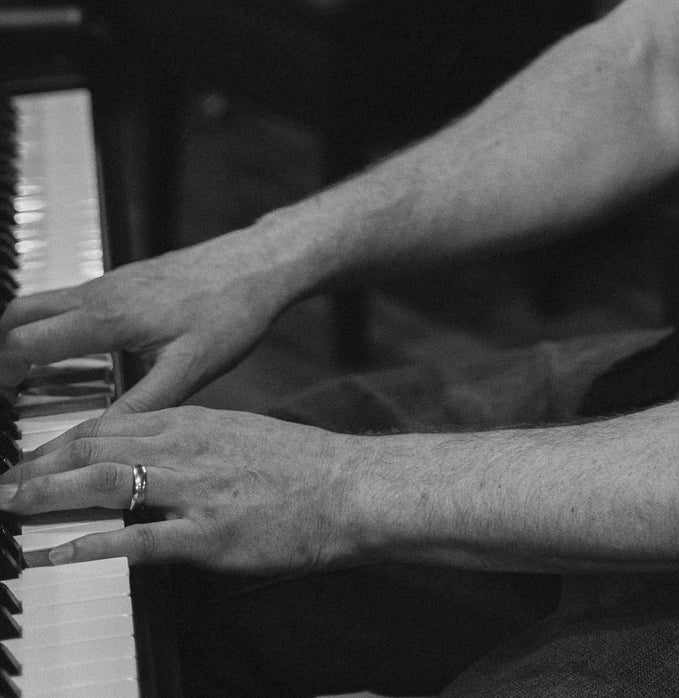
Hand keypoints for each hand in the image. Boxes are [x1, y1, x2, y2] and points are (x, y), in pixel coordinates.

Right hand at [0, 227, 292, 411]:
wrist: (260, 262)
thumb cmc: (230, 313)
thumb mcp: (188, 370)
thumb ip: (137, 407)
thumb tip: (92, 443)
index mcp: (106, 317)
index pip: (23, 343)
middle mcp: (100, 292)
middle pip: (18, 315)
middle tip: (2, 394)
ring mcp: (111, 281)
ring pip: (43, 303)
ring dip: (23, 337)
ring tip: (24, 383)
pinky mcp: (126, 279)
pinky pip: (69, 300)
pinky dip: (51, 326)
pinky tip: (70, 356)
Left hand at [0, 404, 360, 572]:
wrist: (348, 485)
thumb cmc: (298, 466)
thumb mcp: (237, 436)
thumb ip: (190, 444)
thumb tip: (149, 457)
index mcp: (192, 421)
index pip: (107, 424)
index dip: (58, 443)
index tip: (23, 458)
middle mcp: (185, 446)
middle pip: (94, 448)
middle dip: (37, 467)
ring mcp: (193, 489)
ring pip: (105, 482)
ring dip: (48, 496)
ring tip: (8, 508)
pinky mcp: (206, 534)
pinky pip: (135, 539)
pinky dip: (87, 546)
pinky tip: (54, 554)